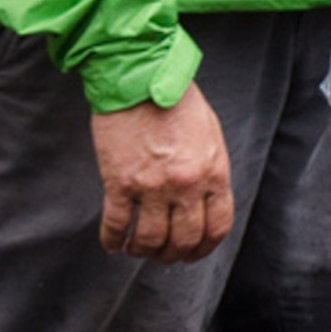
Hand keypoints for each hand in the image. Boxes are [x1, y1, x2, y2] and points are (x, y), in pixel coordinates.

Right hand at [91, 86, 234, 262]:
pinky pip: (116, 226)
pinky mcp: (120, 182)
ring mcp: (152, 186)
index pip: (217, 227)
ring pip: (151, 240)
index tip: (192, 253)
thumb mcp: (209, 134)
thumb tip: (204, 201)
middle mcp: (186, 185)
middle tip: (163, 254)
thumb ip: (210, 169)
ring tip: (137, 248)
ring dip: (144, 251)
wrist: (139, 75)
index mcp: (213, 172)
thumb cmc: (175, 99)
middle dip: (174, 255)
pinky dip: (113, 242)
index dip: (204, 248)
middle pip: (184, 240)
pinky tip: (113, 244)